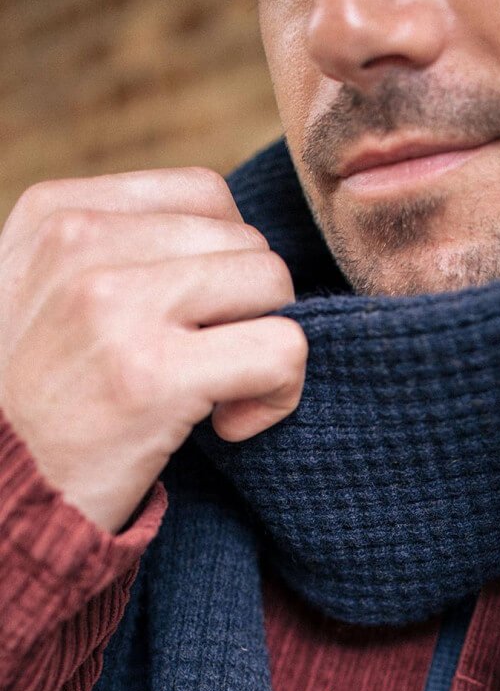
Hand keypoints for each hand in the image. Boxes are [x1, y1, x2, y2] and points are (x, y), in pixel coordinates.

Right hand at [0, 168, 306, 532]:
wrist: (3, 494)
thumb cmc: (40, 404)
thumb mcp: (43, 293)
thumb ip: (115, 248)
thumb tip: (229, 235)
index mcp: (56, 213)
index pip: (207, 196)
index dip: (227, 264)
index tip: (196, 324)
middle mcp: (80, 244)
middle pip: (248, 244)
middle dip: (251, 313)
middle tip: (209, 372)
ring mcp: (114, 305)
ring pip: (273, 286)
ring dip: (269, 352)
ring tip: (217, 397)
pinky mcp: (152, 376)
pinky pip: (280, 351)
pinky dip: (277, 396)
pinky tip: (227, 427)